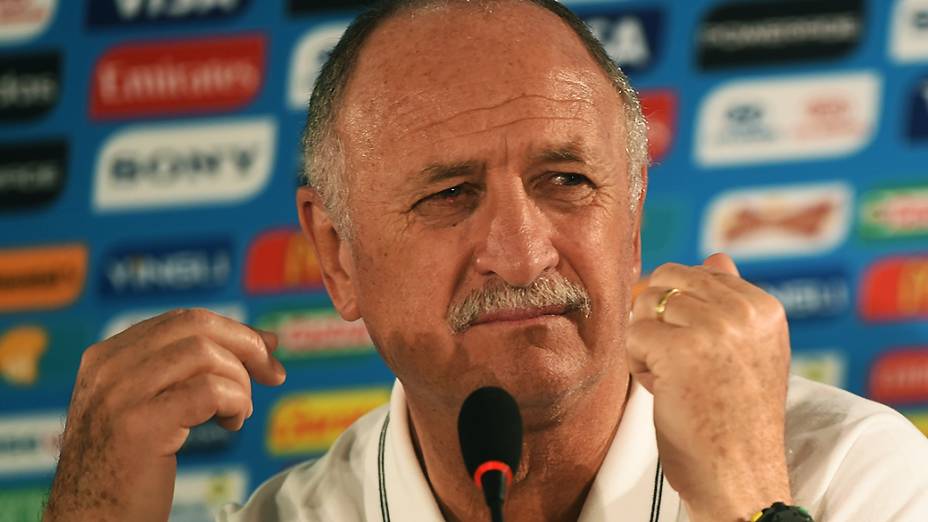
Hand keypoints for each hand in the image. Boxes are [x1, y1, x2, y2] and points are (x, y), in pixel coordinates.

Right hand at [44, 308, 286, 521]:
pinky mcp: (141, 425)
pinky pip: (209, 391)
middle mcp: (109, 367)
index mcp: (108, 357)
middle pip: (197, 325)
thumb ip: (187, 371)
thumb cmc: (126, 469)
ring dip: (239, 382)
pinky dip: (234, 402)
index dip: (234, 330)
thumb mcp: (146, 407)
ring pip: (205, 354)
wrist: (92, 521)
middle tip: (272, 375)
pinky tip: (231, 423)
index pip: (183, 320)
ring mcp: (121, 394)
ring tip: (238, 414)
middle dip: (247, 345)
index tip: (267, 349)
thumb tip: (265, 341)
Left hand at [627, 253, 791, 521]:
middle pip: (666, 284)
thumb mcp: (750, 350)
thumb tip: (716, 256)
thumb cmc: (736, 418)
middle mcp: (744, 310)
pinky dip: (637, 365)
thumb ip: (732, 302)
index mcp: (765, 306)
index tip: (702, 354)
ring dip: (647, 345)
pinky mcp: (679, 349)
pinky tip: (663, 390)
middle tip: (680, 365)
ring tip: (675, 380)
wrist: (739, 474)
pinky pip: (632, 335)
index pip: (698, 274)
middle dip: (659, 322)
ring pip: (645, 306)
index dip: (682, 313)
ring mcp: (713, 327)